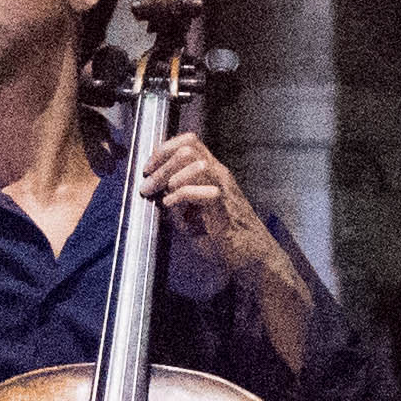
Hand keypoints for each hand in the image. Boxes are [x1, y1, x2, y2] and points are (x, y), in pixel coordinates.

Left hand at [137, 135, 319, 345]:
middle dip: (161, 162)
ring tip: (158, 193)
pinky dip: (178, 195)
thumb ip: (179, 203)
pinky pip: (198, 190)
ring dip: (168, 176)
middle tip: (147, 183)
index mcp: (214, 173)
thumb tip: (158, 195)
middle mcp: (220, 174)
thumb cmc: (226, 240)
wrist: (253, 258)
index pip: (190, 142)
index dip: (164, 149)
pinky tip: (170, 206)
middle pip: (188, 147)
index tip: (149, 167)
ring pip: (193, 162)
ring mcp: (223, 187)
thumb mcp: (195, 216)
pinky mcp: (223, 206)